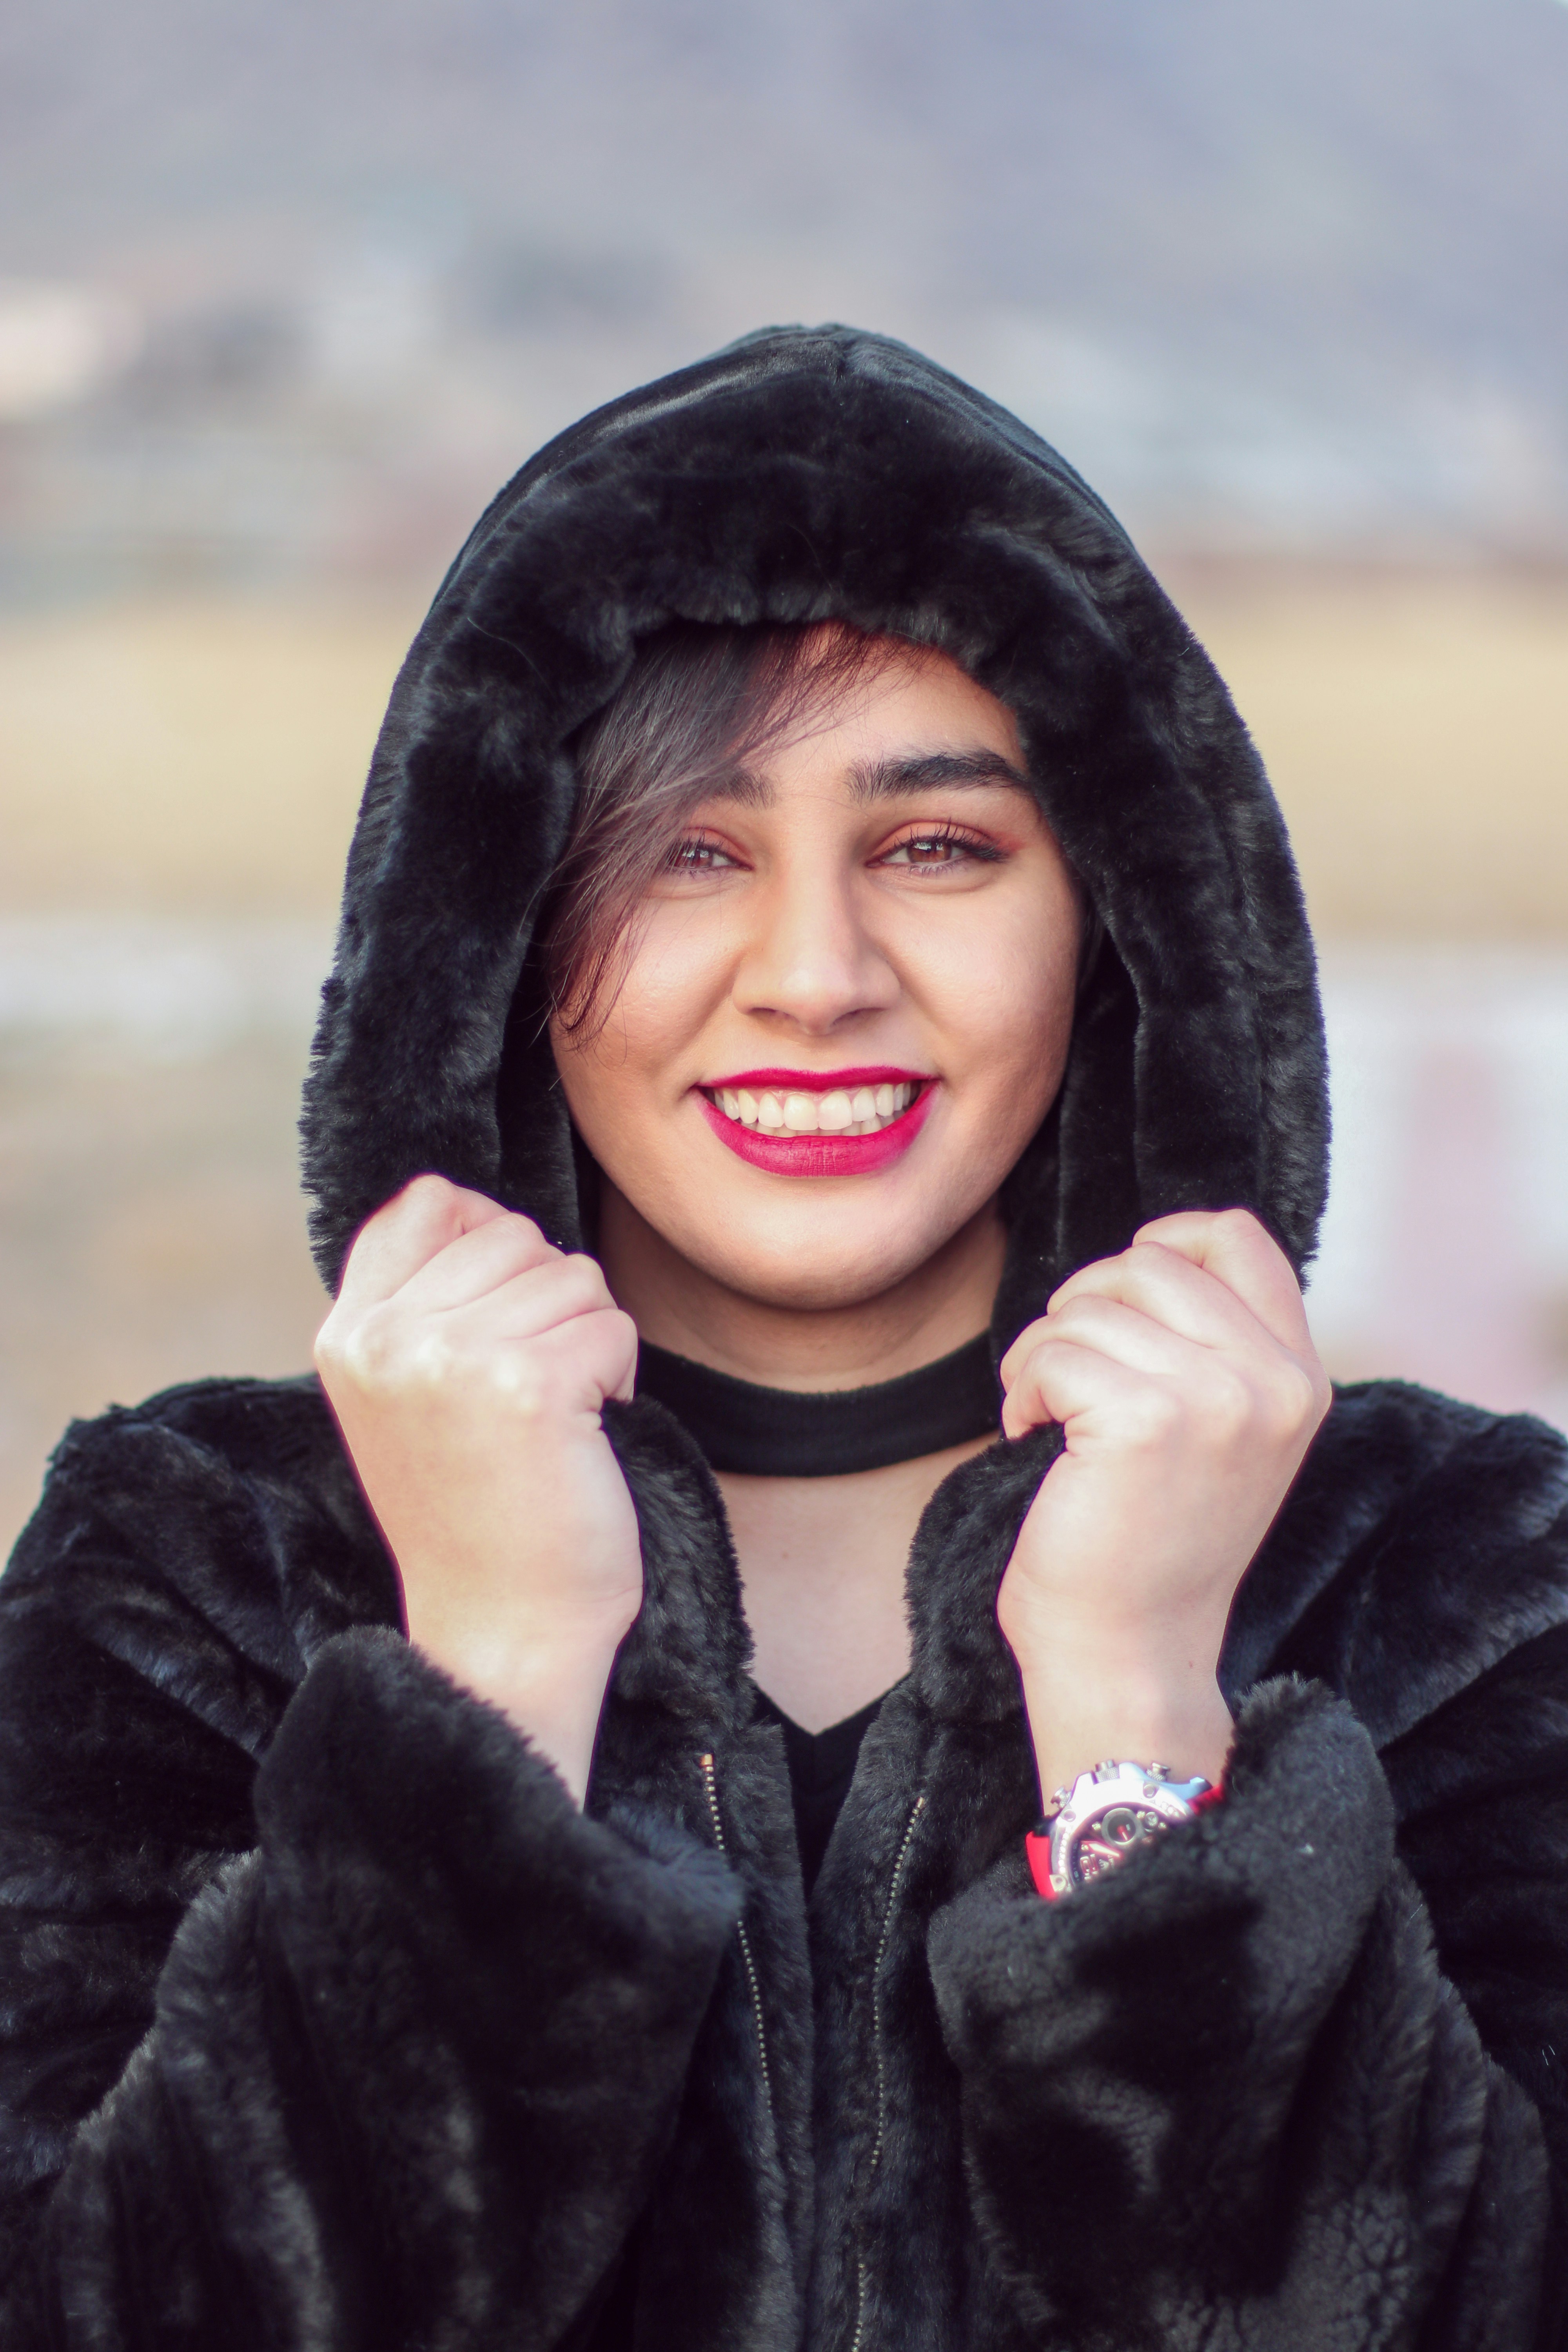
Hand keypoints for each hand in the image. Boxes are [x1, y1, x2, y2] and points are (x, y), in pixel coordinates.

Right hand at [314, 1175, 642, 1801]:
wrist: (500, 1630)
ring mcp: (451, 1357)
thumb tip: (479, 1208)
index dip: (491, 1246)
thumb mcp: (407, 1392)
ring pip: (573, 1275)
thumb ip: (423, 1299)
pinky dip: (619, 1378)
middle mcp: (386, 1338)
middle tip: (526, 1401)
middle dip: (549, 1306)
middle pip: (515, 1233)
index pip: (429, 1201)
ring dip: (588, 1343)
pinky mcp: (526, 1385)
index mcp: (348, 1333)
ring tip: (551, 1423)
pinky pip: (612, 1327)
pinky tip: (581, 1439)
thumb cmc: (477, 1512)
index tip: (496, 1329)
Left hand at [995, 1209, 1330, 1801]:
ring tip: (1049, 1415)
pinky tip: (1032, 1436)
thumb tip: (1154, 1252)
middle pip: (1150, 1262)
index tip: (1119, 1298)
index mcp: (1300, 1377)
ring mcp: (1217, 1398)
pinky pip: (1052, 1350)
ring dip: (1043, 1352)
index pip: (1238, 1236)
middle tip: (1066, 1376)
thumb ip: (1217, 1346)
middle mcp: (1273, 1382)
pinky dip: (1022, 1387)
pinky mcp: (1145, 1419)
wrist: (1131, 1656)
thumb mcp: (1222, 1433)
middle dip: (1084, 1307)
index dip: (1165, 1241)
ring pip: (1090, 1305)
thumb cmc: (1152, 1546)